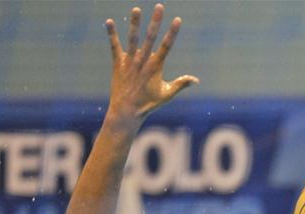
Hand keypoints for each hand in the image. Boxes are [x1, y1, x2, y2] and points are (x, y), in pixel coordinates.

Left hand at [105, 4, 198, 121]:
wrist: (127, 111)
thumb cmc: (148, 104)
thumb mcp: (167, 94)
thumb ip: (181, 84)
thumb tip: (196, 80)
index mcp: (156, 67)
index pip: (167, 46)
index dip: (172, 32)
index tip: (177, 19)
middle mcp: (143, 61)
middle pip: (150, 37)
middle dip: (155, 21)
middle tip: (159, 6)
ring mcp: (130, 61)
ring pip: (133, 39)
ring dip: (135, 23)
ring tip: (136, 9)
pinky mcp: (118, 64)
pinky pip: (114, 46)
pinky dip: (112, 34)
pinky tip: (108, 21)